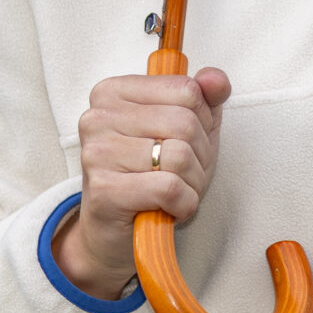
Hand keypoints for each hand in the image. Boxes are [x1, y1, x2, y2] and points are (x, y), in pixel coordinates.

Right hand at [53, 67, 231, 299]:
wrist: (114, 233)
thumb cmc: (152, 175)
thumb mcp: (187, 129)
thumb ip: (206, 97)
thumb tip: (215, 79)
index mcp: (114, 91)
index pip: (186, 89)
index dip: (202, 121)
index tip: (186, 142)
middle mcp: (98, 116)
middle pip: (184, 122)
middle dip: (199, 155)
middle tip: (184, 174)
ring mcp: (96, 152)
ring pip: (178, 155)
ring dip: (192, 182)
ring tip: (176, 191)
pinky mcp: (103, 189)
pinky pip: (169, 187)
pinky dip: (183, 203)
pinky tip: (170, 208)